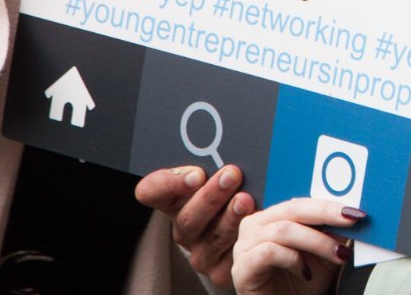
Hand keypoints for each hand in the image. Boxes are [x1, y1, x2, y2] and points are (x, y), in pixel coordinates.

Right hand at [135, 163, 251, 285]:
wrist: (258, 238)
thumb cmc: (239, 194)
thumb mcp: (223, 176)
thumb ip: (218, 161)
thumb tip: (229, 139)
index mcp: (175, 202)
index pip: (152, 191)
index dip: (168, 184)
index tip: (194, 174)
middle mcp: (185, 229)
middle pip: (188, 217)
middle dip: (211, 195)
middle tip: (232, 175)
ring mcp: (202, 253)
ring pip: (213, 237)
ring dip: (230, 217)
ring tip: (246, 200)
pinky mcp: (222, 272)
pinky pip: (233, 257)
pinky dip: (247, 238)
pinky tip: (258, 225)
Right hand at [232, 196, 363, 294]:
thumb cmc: (301, 285)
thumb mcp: (324, 255)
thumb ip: (334, 233)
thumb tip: (355, 214)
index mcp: (272, 216)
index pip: (301, 202)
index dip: (328, 203)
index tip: (355, 210)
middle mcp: (255, 226)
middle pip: (292, 209)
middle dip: (326, 213)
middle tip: (351, 219)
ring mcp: (244, 245)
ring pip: (283, 230)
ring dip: (317, 241)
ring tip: (338, 254)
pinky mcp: (242, 267)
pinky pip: (269, 252)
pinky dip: (293, 259)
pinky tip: (305, 272)